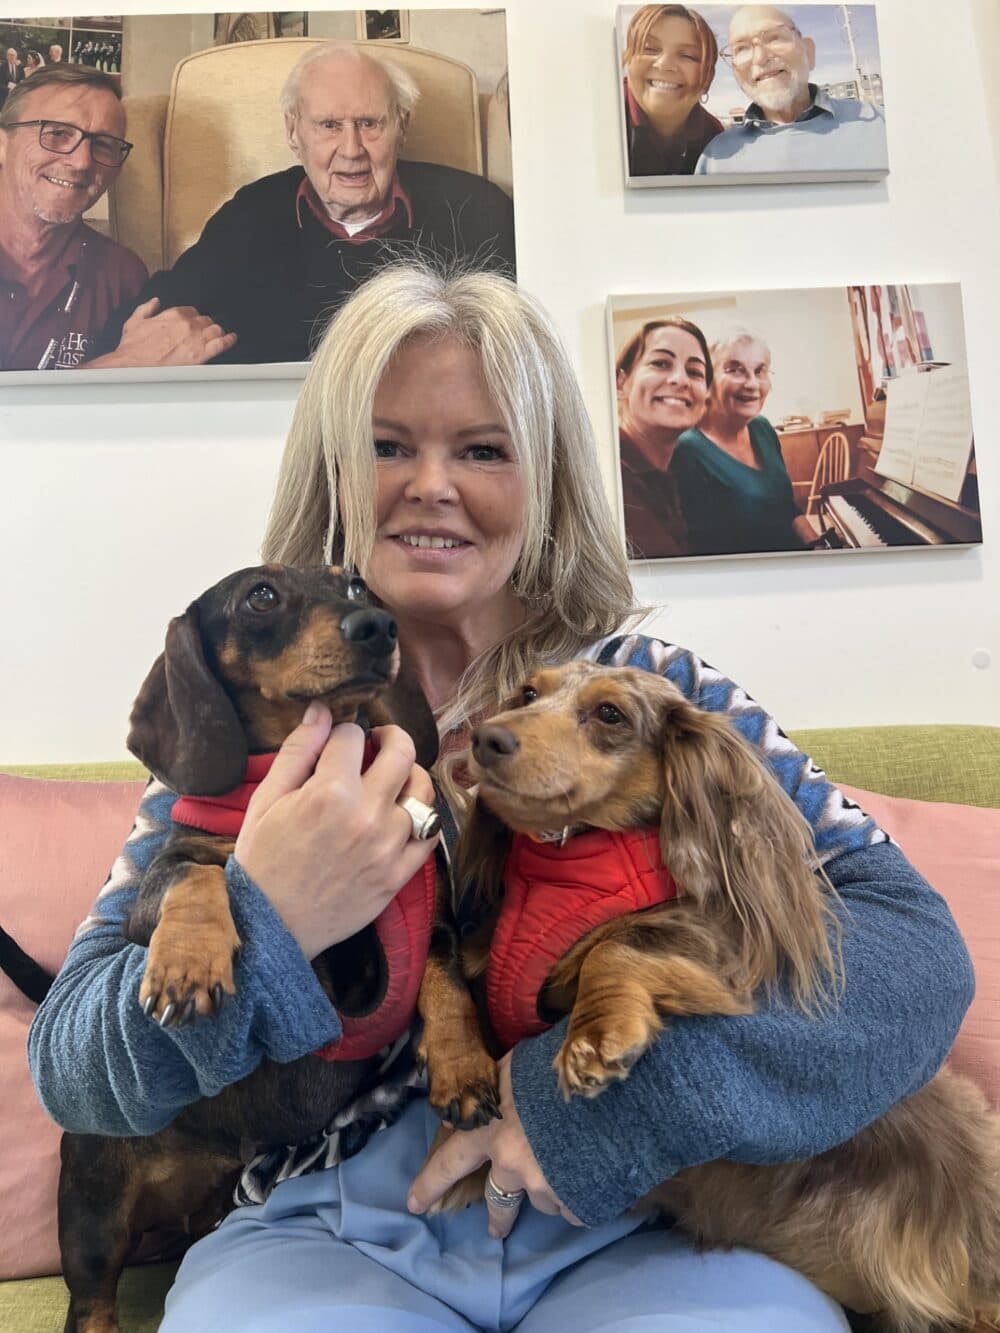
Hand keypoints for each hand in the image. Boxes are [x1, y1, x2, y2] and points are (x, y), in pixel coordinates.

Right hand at [87, 297, 237, 367]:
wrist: (132, 364)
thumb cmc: (133, 347)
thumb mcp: (135, 321)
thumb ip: (147, 308)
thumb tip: (155, 302)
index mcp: (173, 314)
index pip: (192, 311)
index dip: (194, 318)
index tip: (194, 323)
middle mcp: (187, 324)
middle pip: (206, 321)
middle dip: (206, 326)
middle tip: (206, 332)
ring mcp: (196, 339)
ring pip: (216, 330)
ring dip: (217, 332)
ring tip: (220, 335)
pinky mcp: (201, 354)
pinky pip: (222, 344)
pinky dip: (229, 341)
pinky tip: (232, 339)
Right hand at [233, 703, 437, 959]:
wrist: (270, 926)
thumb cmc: (262, 861)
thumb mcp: (267, 800)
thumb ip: (298, 751)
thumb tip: (321, 710)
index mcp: (330, 792)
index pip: (352, 735)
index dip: (342, 732)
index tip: (336, 742)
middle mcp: (367, 815)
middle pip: (402, 752)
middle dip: (389, 736)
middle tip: (377, 742)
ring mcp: (389, 846)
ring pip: (423, 790)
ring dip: (409, 775)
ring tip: (392, 779)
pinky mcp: (399, 874)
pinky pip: (431, 833)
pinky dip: (423, 817)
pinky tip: (404, 814)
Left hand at [407, 1052, 582, 1238]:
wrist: (604, 1084)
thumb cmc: (552, 1067)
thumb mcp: (512, 1068)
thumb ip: (492, 1092)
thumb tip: (471, 1108)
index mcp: (489, 1130)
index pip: (450, 1161)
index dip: (431, 1183)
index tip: (415, 1204)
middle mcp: (512, 1165)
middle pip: (499, 1201)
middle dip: (498, 1218)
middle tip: (497, 1230)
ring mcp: (545, 1184)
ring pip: (544, 1200)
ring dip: (552, 1187)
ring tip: (572, 1162)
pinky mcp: (576, 1197)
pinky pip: (575, 1206)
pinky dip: (580, 1194)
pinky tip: (591, 1171)